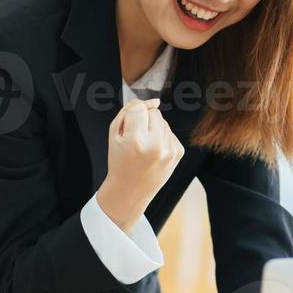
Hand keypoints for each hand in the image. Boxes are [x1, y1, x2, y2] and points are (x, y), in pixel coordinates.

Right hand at [96, 97, 184, 229]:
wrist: (130, 191)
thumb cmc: (120, 161)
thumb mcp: (114, 134)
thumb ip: (130, 111)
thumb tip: (155, 101)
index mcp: (136, 141)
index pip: (139, 107)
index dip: (131, 114)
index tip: (128, 126)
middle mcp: (156, 145)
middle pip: (154, 112)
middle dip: (144, 121)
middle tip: (135, 140)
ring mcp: (169, 150)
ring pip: (163, 121)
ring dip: (153, 129)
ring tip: (144, 147)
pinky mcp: (178, 152)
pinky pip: (170, 132)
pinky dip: (162, 138)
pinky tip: (154, 152)